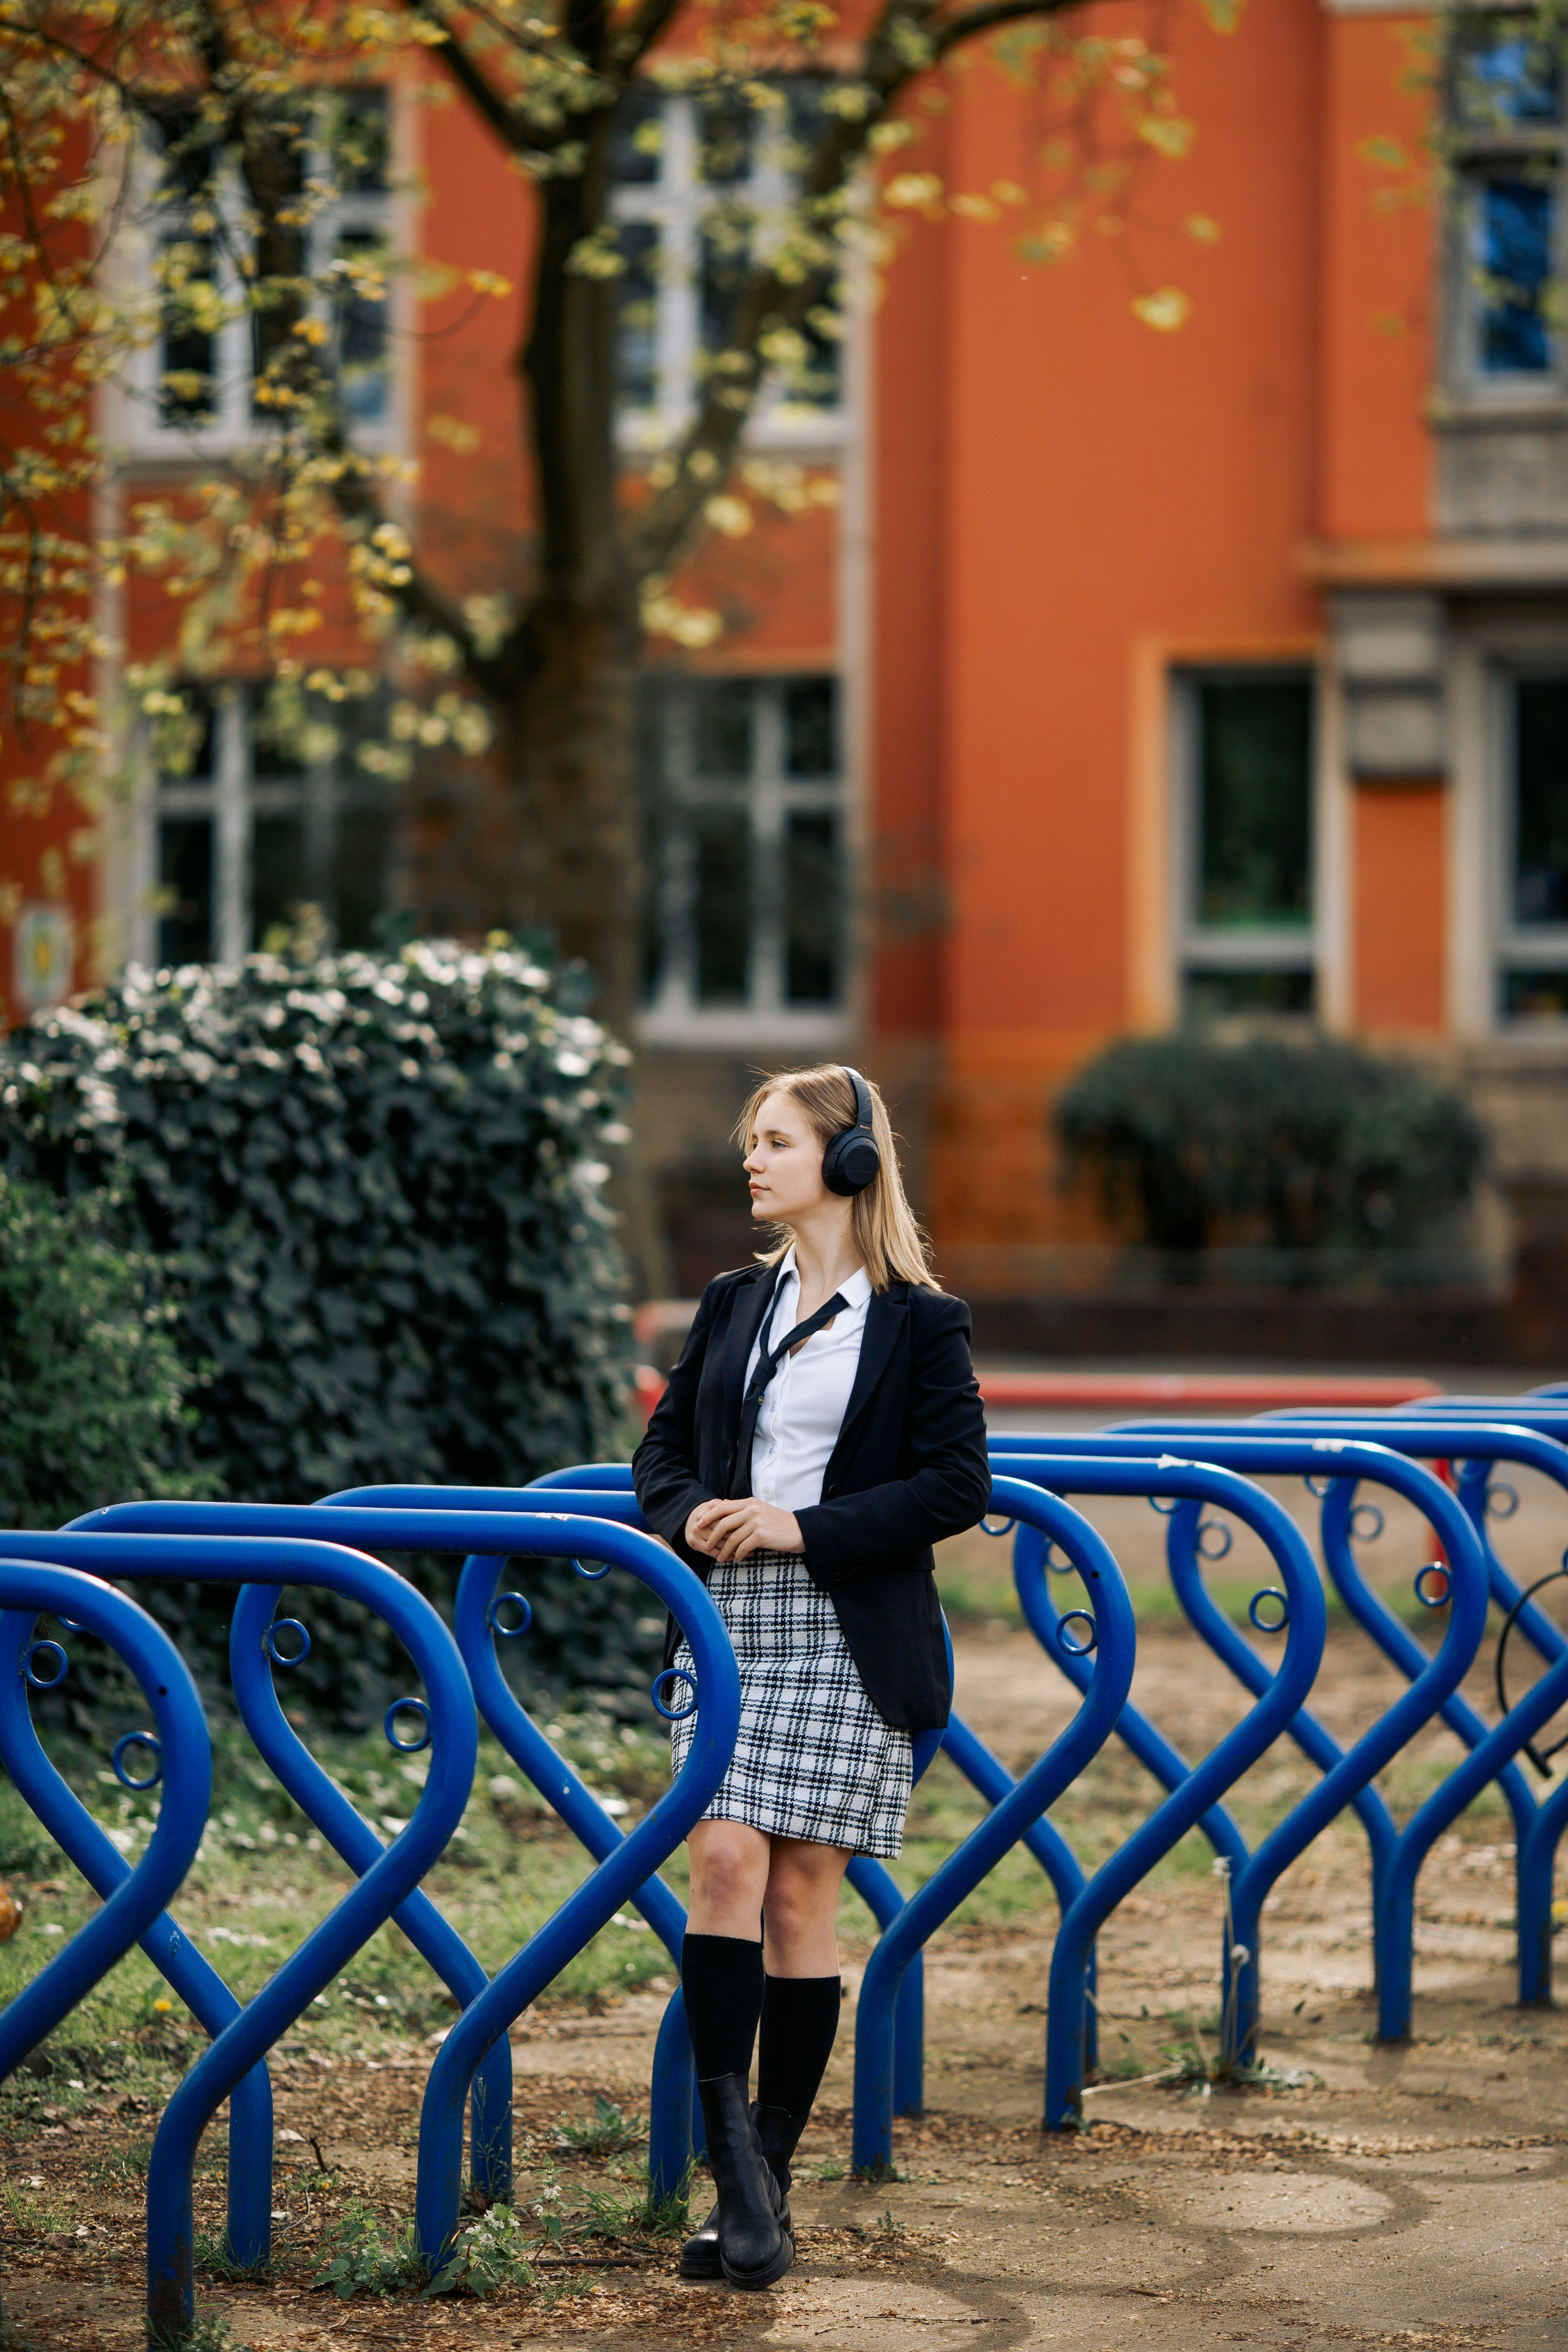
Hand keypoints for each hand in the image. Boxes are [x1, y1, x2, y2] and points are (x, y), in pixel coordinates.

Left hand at [685, 1498, 803, 1562]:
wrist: (799, 1530)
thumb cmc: (778, 1522)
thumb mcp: (760, 1509)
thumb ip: (741, 1507)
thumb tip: (722, 1503)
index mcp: (749, 1502)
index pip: (722, 1507)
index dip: (708, 1516)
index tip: (698, 1524)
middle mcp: (751, 1510)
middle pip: (723, 1522)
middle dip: (712, 1536)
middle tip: (706, 1546)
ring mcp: (756, 1522)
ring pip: (732, 1537)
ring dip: (724, 1550)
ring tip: (721, 1558)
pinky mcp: (761, 1535)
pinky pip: (742, 1547)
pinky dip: (737, 1555)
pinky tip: (736, 1559)